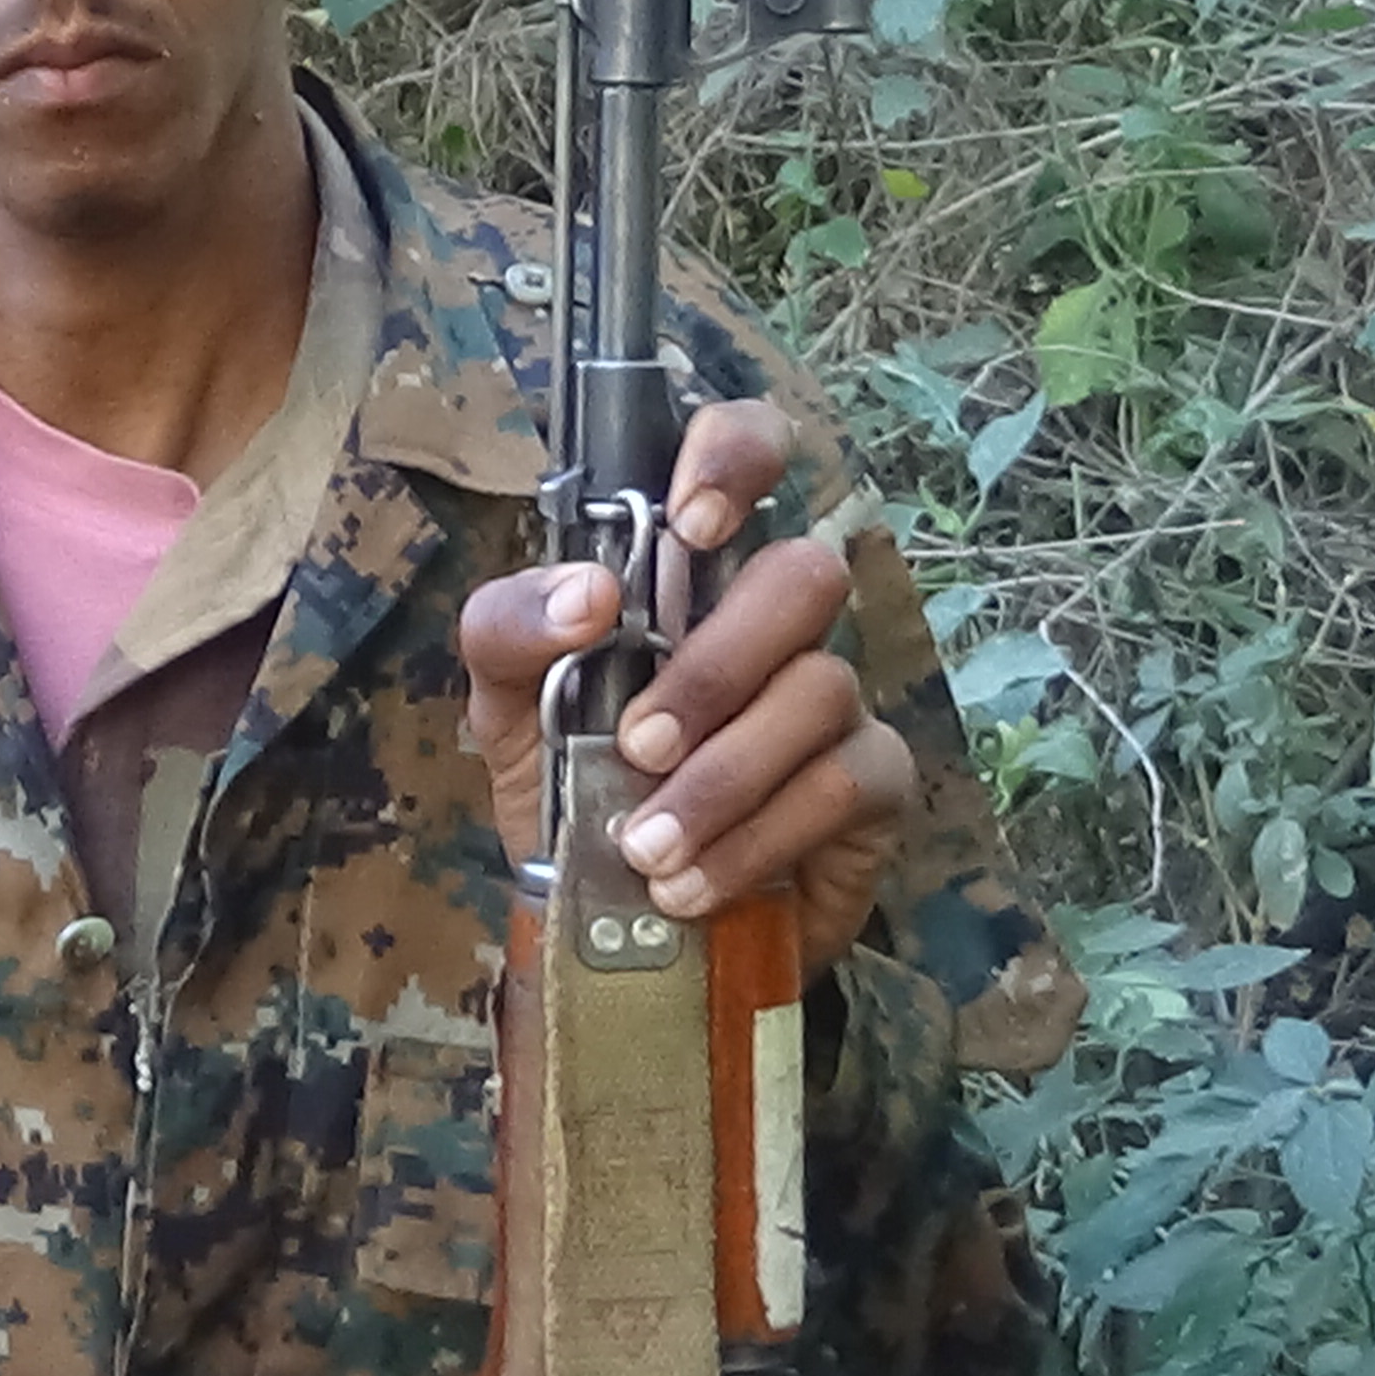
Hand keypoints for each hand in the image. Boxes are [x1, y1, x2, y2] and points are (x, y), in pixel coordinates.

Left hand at [462, 399, 914, 973]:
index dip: (737, 456)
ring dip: (723, 776)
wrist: (612, 924)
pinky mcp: (871, 786)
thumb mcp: (503, 703)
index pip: (747, 452)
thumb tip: (586, 596)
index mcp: (683, 570)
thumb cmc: (568, 780)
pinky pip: (842, 785)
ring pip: (821, 687)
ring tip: (645, 847)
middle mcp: (770, 618)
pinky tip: (690, 884)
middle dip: (720, 663)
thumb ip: (508, 630)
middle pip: (804, 576)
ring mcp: (832, 696)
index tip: (693, 523)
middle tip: (639, 743)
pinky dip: (755, 838)